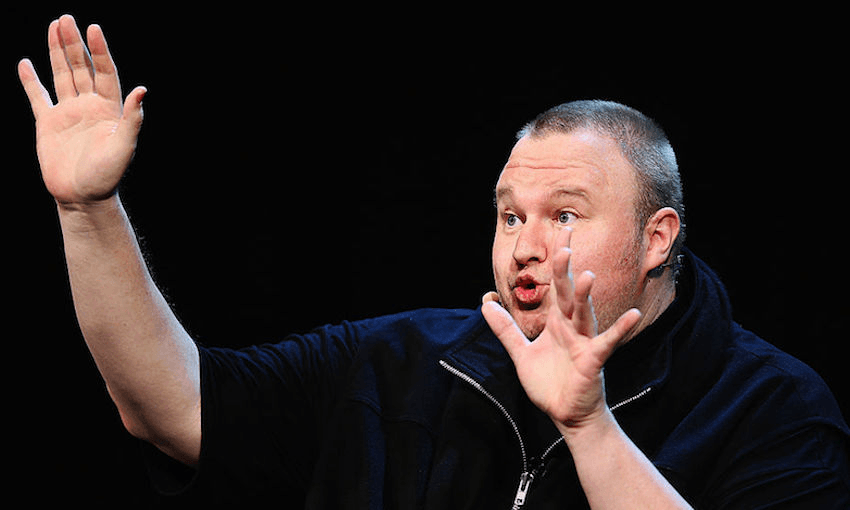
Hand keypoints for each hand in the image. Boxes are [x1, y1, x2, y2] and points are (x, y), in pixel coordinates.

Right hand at [18, 15, 145, 206]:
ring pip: (62, 75)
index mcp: (109, 109)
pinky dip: (31, 81)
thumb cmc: (107, 175)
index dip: (100, 51)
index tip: (94, 28)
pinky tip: (26, 63)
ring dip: (57, 52)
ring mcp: (68, 113)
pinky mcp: (49, 123)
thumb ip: (132, 118)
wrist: (82, 197)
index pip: (105, 72)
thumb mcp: (124, 146)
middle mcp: (89, 106)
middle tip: (66, 18)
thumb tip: (142, 90)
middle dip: (74, 44)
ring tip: (54, 27)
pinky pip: (38, 97)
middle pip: (81, 68)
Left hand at [482, 228, 641, 433]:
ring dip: (585, 296)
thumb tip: (485, 301)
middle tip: (565, 243)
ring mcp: (584, 342)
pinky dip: (619, 329)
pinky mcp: (593, 360)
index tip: (561, 234)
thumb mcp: (520, 352)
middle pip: (569, 293)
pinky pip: (606, 343)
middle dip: (566, 269)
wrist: (566, 414)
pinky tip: (633, 316)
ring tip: (587, 275)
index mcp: (556, 322)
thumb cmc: (549, 383)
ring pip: (584, 314)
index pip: (557, 286)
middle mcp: (571, 327)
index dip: (557, 262)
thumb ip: (504, 328)